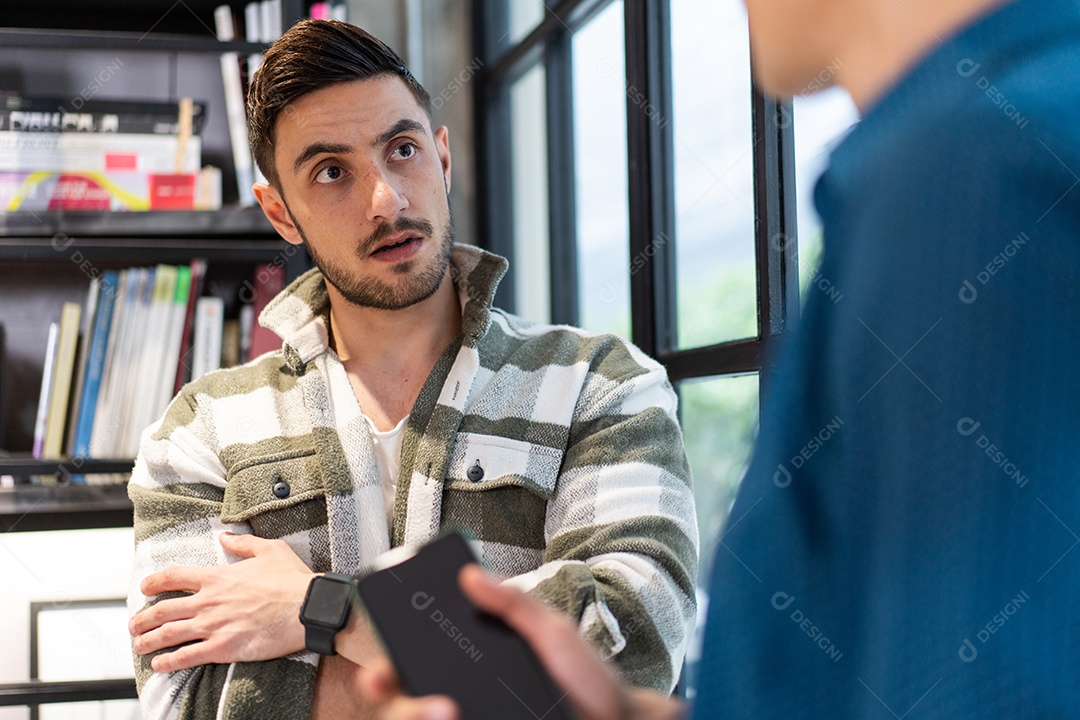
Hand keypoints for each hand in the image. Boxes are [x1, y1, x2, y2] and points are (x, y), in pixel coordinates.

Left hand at [129, 532, 313, 671]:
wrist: (308, 608)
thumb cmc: (292, 580)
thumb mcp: (270, 550)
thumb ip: (243, 543)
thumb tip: (225, 537)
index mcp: (218, 577)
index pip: (174, 577)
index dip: (154, 582)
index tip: (144, 588)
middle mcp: (209, 602)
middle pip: (162, 610)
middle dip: (142, 619)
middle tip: (134, 625)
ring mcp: (213, 626)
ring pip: (168, 635)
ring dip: (148, 641)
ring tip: (138, 646)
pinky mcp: (223, 648)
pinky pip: (186, 657)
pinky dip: (168, 662)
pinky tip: (159, 665)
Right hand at [360, 564, 685, 719]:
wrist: (619, 719)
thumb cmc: (588, 677)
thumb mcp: (554, 631)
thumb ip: (514, 605)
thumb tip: (470, 573)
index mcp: (474, 662)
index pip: (417, 666)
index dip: (388, 670)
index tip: (380, 671)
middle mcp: (467, 697)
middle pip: (411, 704)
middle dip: (400, 704)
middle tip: (417, 698)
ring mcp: (477, 718)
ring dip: (417, 718)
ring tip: (448, 712)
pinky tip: (456, 717)